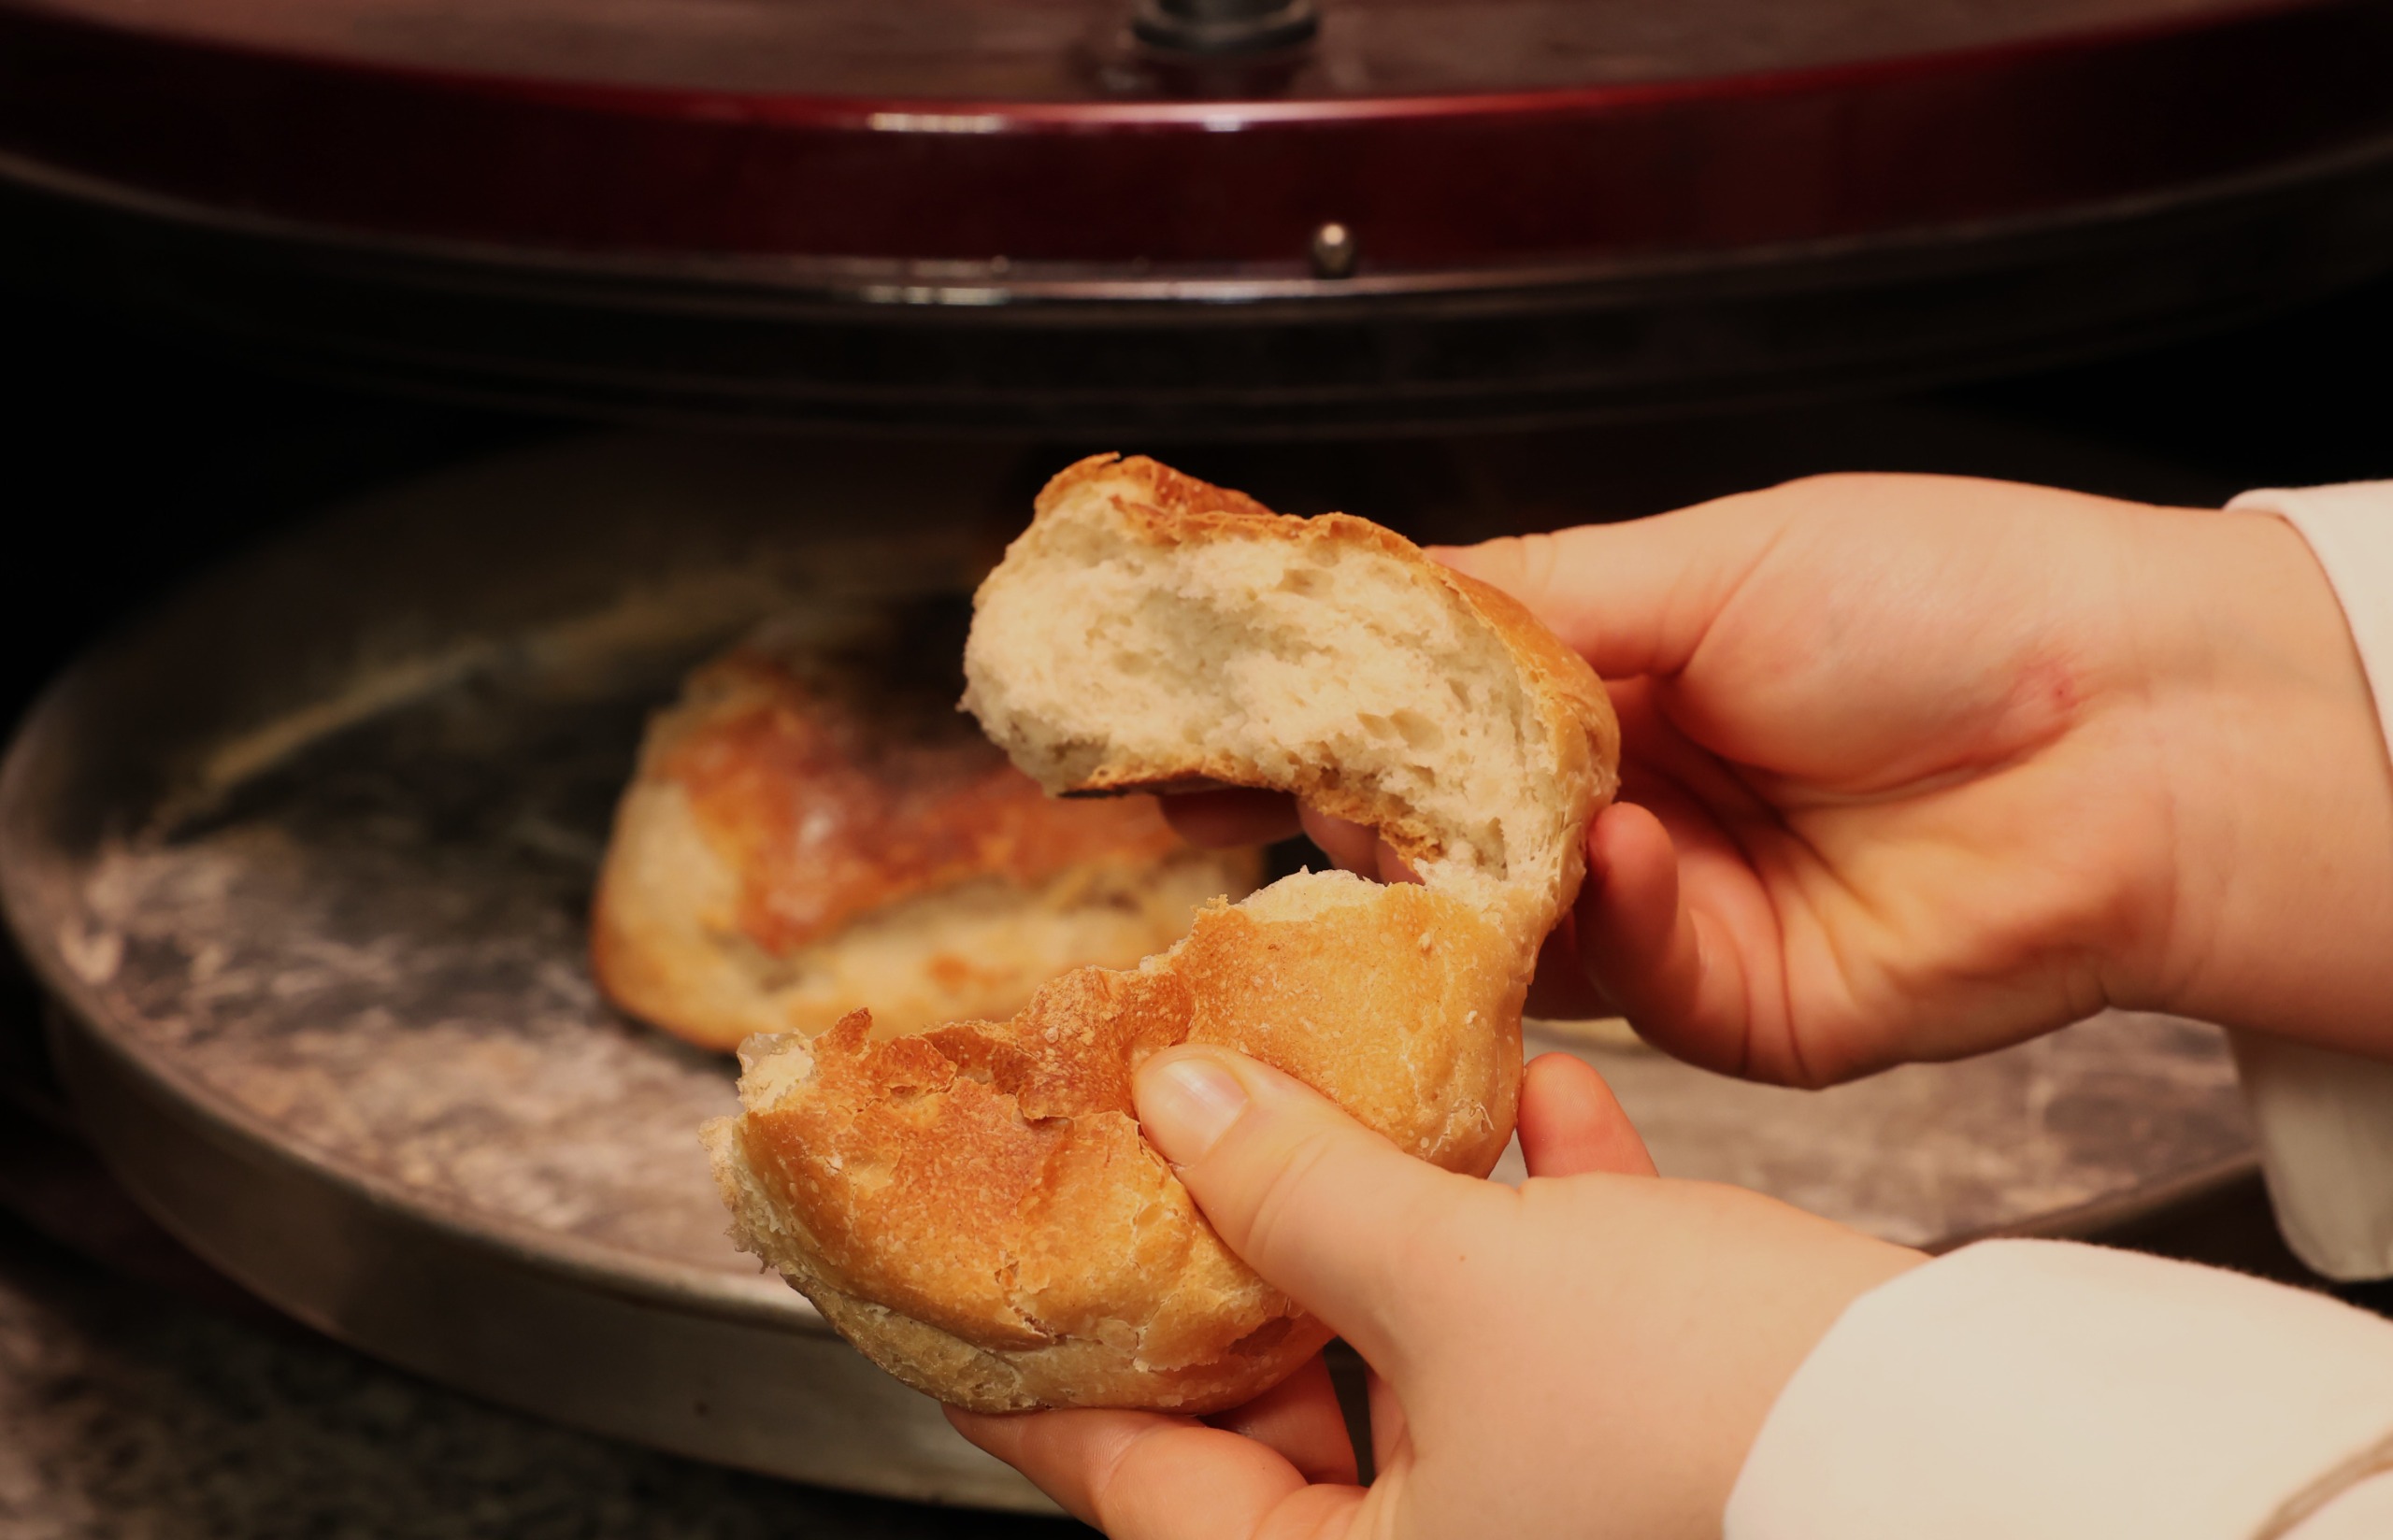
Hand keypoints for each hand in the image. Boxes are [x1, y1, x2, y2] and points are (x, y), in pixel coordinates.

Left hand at [949, 1046, 1918, 1537]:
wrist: (1949, 1432)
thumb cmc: (1703, 1407)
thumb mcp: (1460, 1285)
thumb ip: (1301, 1192)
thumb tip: (1179, 1104)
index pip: (1134, 1484)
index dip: (1034, 1381)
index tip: (958, 1302)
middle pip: (1266, 1407)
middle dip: (1224, 1262)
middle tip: (1154, 1150)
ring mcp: (1543, 1491)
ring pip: (1410, 1345)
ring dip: (1388, 1210)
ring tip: (1334, 1091)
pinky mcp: (1635, 1427)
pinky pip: (1542, 1318)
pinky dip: (1531, 1212)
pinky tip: (1541, 1096)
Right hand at [1174, 475, 2392, 1080]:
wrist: (2142, 734)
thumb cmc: (1951, 603)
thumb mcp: (1708, 559)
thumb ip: (1527, 602)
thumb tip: (1363, 617)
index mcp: (1622, 677)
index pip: (1439, 715)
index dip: (1350, 721)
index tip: (1251, 721)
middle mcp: (1631, 802)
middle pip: (1452, 831)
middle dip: (1378, 818)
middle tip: (1305, 794)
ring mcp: (1675, 914)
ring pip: (1512, 923)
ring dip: (1474, 879)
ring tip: (1432, 824)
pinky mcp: (1730, 1011)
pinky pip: (1621, 981)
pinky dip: (1611, 915)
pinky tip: (1633, 843)